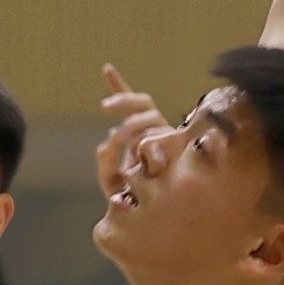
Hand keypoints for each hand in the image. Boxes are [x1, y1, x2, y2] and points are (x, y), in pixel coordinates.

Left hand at [88, 64, 175, 210]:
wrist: (155, 216)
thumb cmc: (133, 197)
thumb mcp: (111, 179)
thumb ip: (106, 161)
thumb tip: (107, 142)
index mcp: (139, 133)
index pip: (131, 104)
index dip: (119, 85)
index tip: (106, 68)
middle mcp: (156, 131)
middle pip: (144, 103)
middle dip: (124, 101)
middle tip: (103, 107)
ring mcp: (169, 138)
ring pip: (151, 119)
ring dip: (132, 125)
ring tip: (117, 139)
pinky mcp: (179, 151)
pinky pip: (164, 139)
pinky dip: (150, 142)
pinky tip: (142, 150)